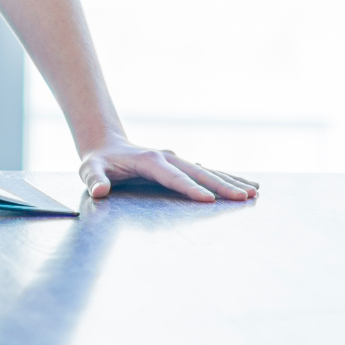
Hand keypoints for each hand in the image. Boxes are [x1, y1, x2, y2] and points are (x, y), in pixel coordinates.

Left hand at [78, 135, 258, 201]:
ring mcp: (177, 160)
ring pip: (208, 171)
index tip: (208, 199)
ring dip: (231, 181)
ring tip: (254, 193)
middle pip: (198, 172)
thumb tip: (100, 191)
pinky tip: (249, 187)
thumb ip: (94, 180)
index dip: (189, 187)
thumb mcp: (90, 169)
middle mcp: (168, 157)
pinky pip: (209, 173)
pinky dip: (229, 179)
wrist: (106, 145)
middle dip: (221, 185)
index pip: (172, 176)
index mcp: (149, 160)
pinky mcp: (182, 166)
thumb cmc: (99, 162)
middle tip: (244, 198)